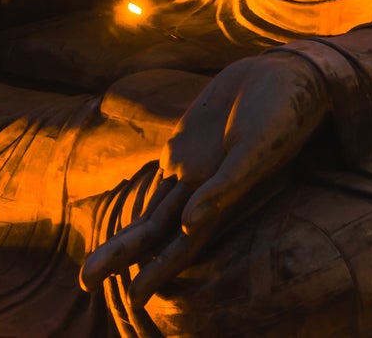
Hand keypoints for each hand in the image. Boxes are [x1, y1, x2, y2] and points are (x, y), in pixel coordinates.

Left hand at [81, 50, 330, 302]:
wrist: (287, 72)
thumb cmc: (283, 112)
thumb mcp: (256, 150)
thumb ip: (225, 188)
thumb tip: (188, 225)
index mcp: (220, 196)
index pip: (182, 243)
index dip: (158, 271)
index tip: (133, 300)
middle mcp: (203, 188)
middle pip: (154, 230)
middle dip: (120, 255)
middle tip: (84, 282)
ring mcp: (193, 165)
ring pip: (152, 209)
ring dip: (124, 238)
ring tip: (91, 269)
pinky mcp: (188, 140)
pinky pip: (162, 176)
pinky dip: (144, 201)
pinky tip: (131, 221)